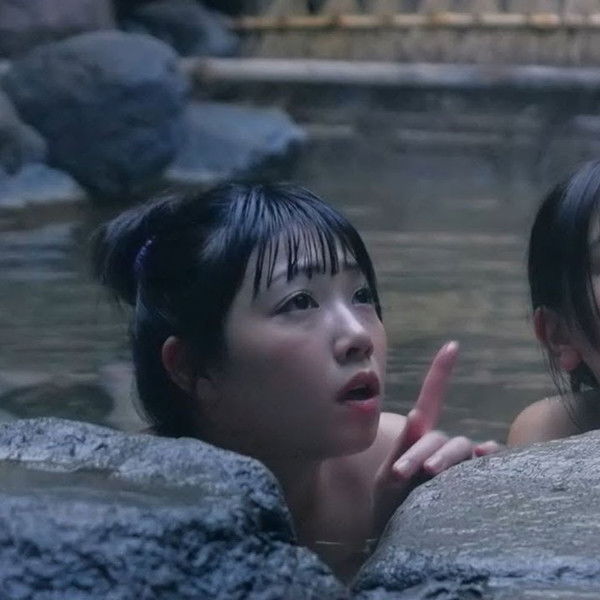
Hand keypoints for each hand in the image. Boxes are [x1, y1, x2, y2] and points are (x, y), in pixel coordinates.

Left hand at [372, 341, 499, 536]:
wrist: (394, 540)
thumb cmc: (389, 506)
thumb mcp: (385, 479)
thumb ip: (400, 449)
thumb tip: (417, 417)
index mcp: (418, 439)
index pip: (432, 401)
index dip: (441, 373)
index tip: (453, 345)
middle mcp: (441, 448)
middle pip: (441, 437)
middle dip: (423, 450)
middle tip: (403, 472)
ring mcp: (456, 466)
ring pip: (459, 449)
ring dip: (445, 457)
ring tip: (430, 471)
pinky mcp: (469, 484)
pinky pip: (483, 467)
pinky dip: (486, 459)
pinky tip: (486, 456)